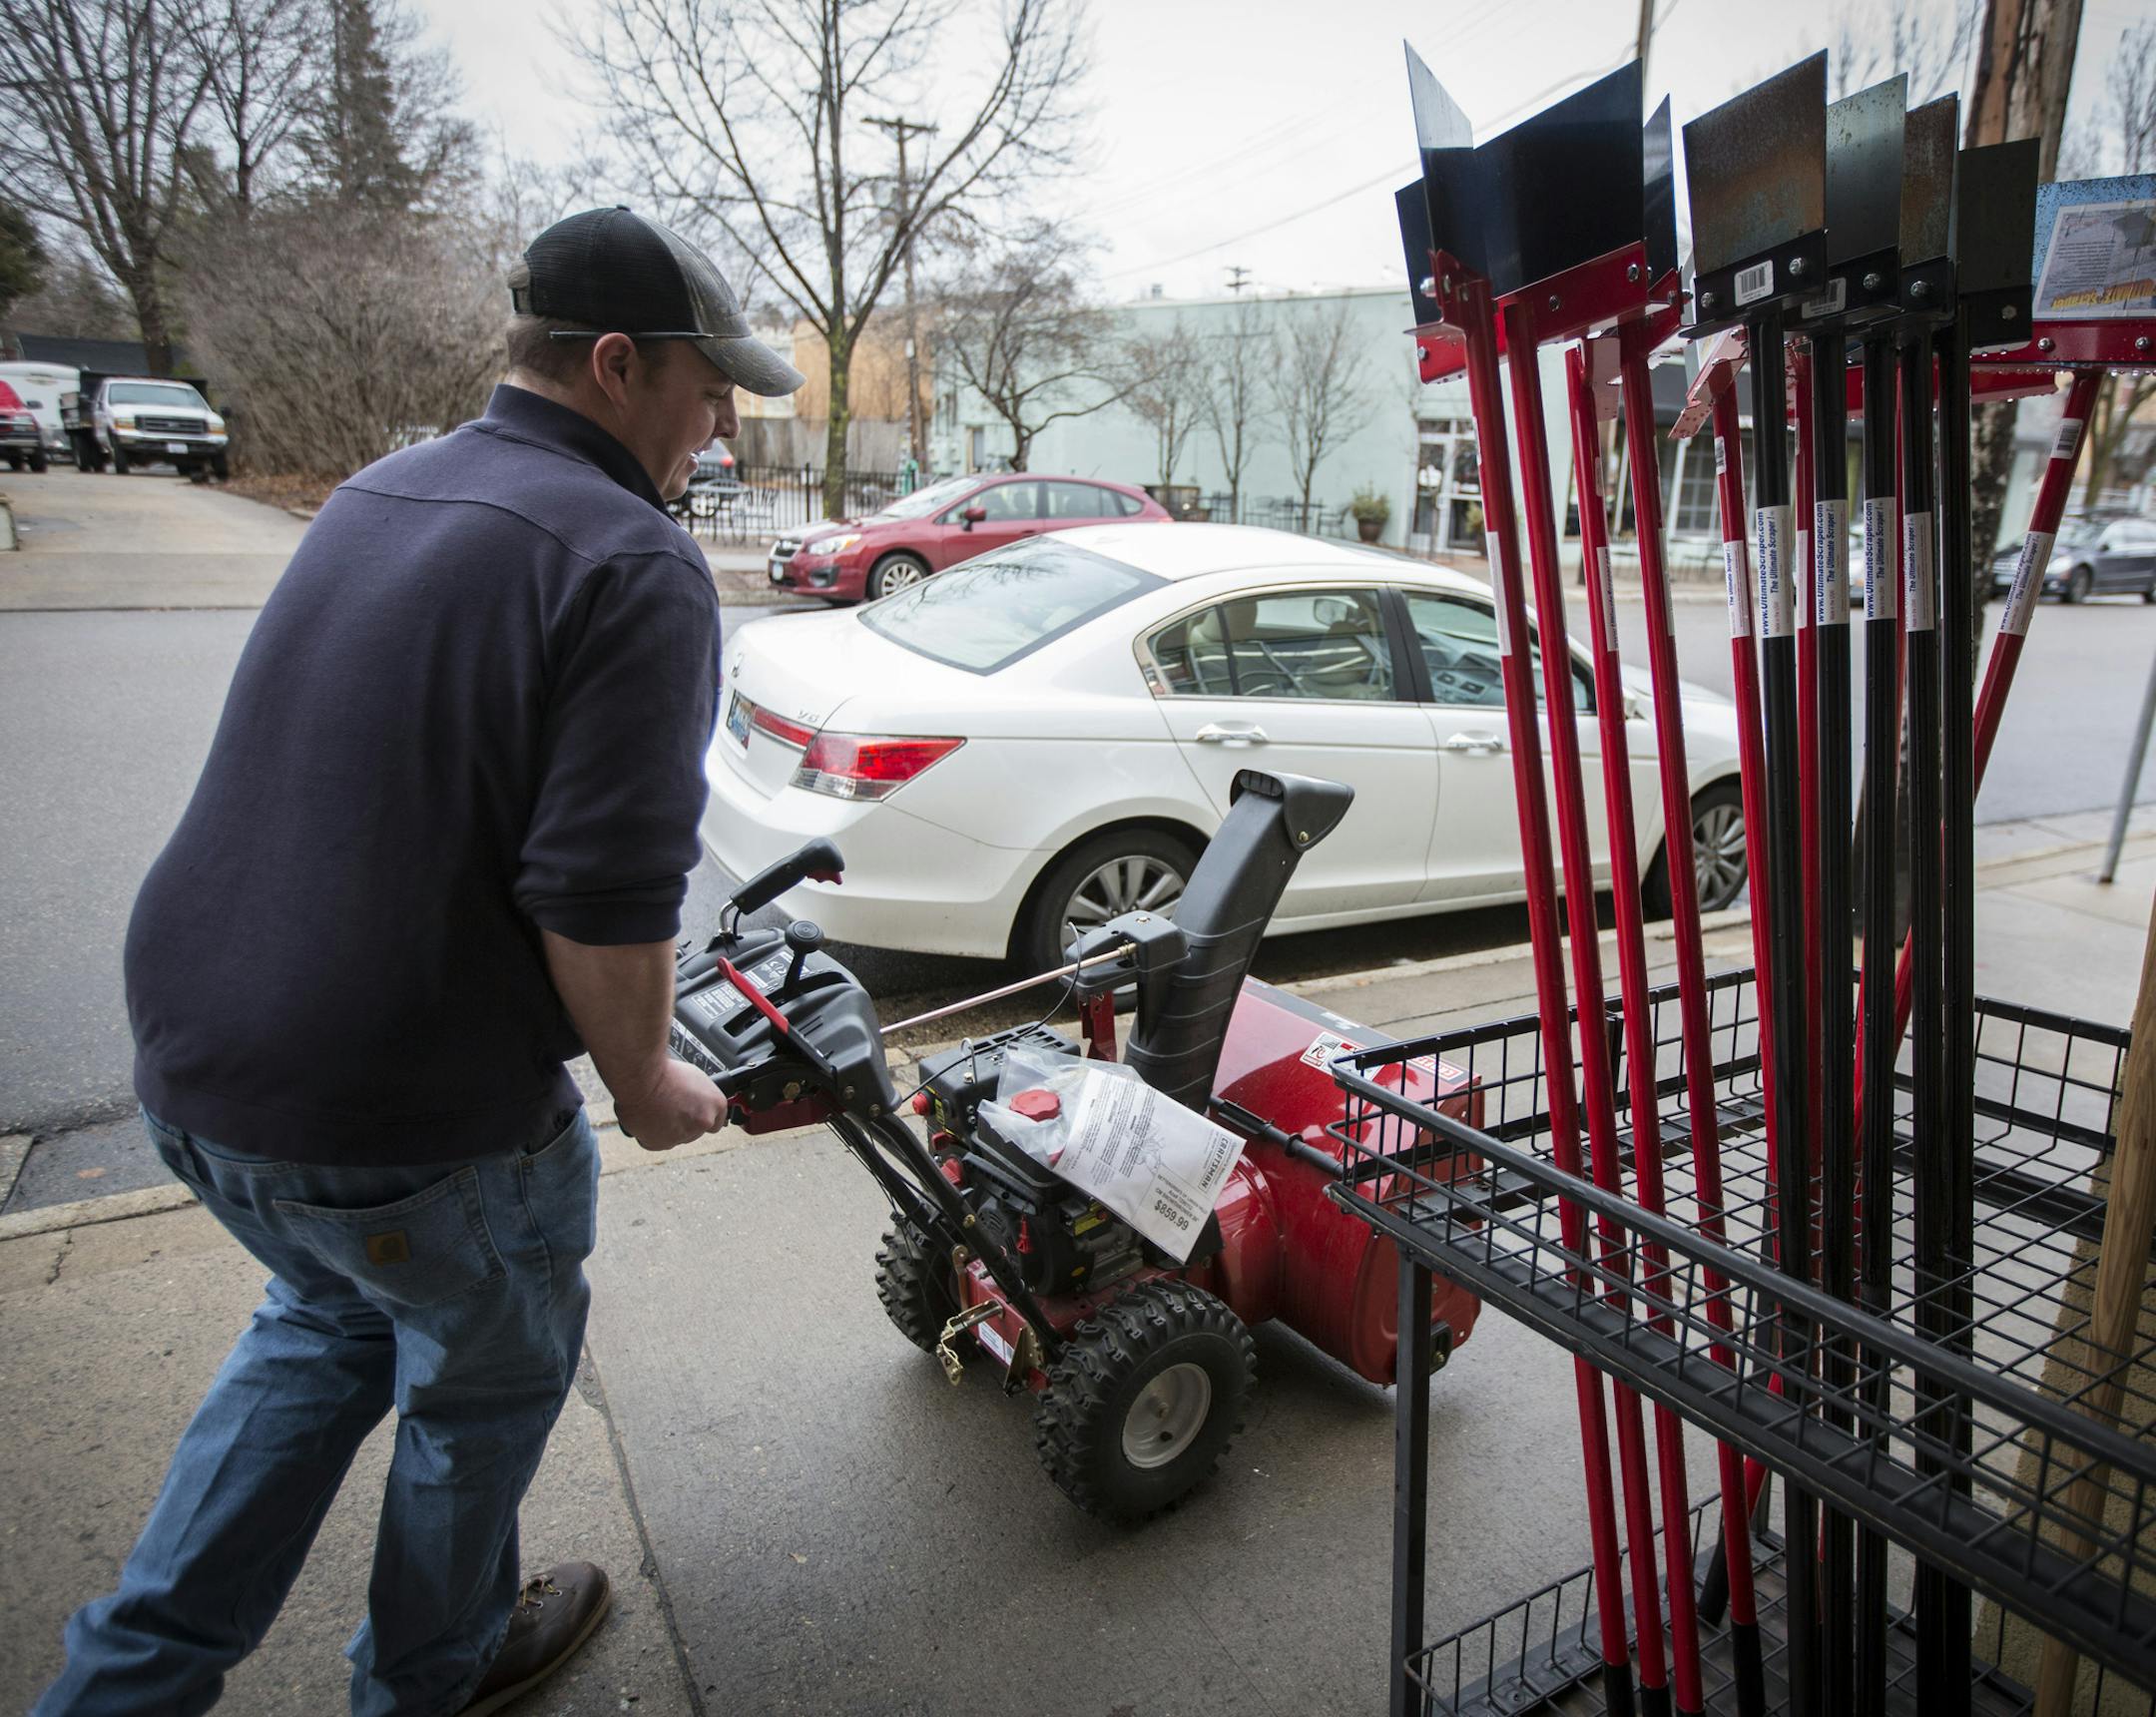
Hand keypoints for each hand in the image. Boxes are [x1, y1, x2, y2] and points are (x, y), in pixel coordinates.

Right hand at [612, 1057, 727, 1151]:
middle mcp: (703, 1122)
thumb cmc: (664, 1072)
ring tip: (656, 1111)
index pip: (717, 1120)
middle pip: (696, 1130)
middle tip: (671, 1108)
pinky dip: (651, 1134)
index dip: (702, 1116)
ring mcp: (684, 1135)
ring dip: (669, 1129)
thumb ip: (700, 1094)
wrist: (642, 1079)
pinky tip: (647, 1119)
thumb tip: (697, 1099)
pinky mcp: (662, 1144)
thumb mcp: (693, 1076)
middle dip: (685, 1123)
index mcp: (716, 1104)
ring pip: (677, 1137)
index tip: (694, 1114)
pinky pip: (658, 1142)